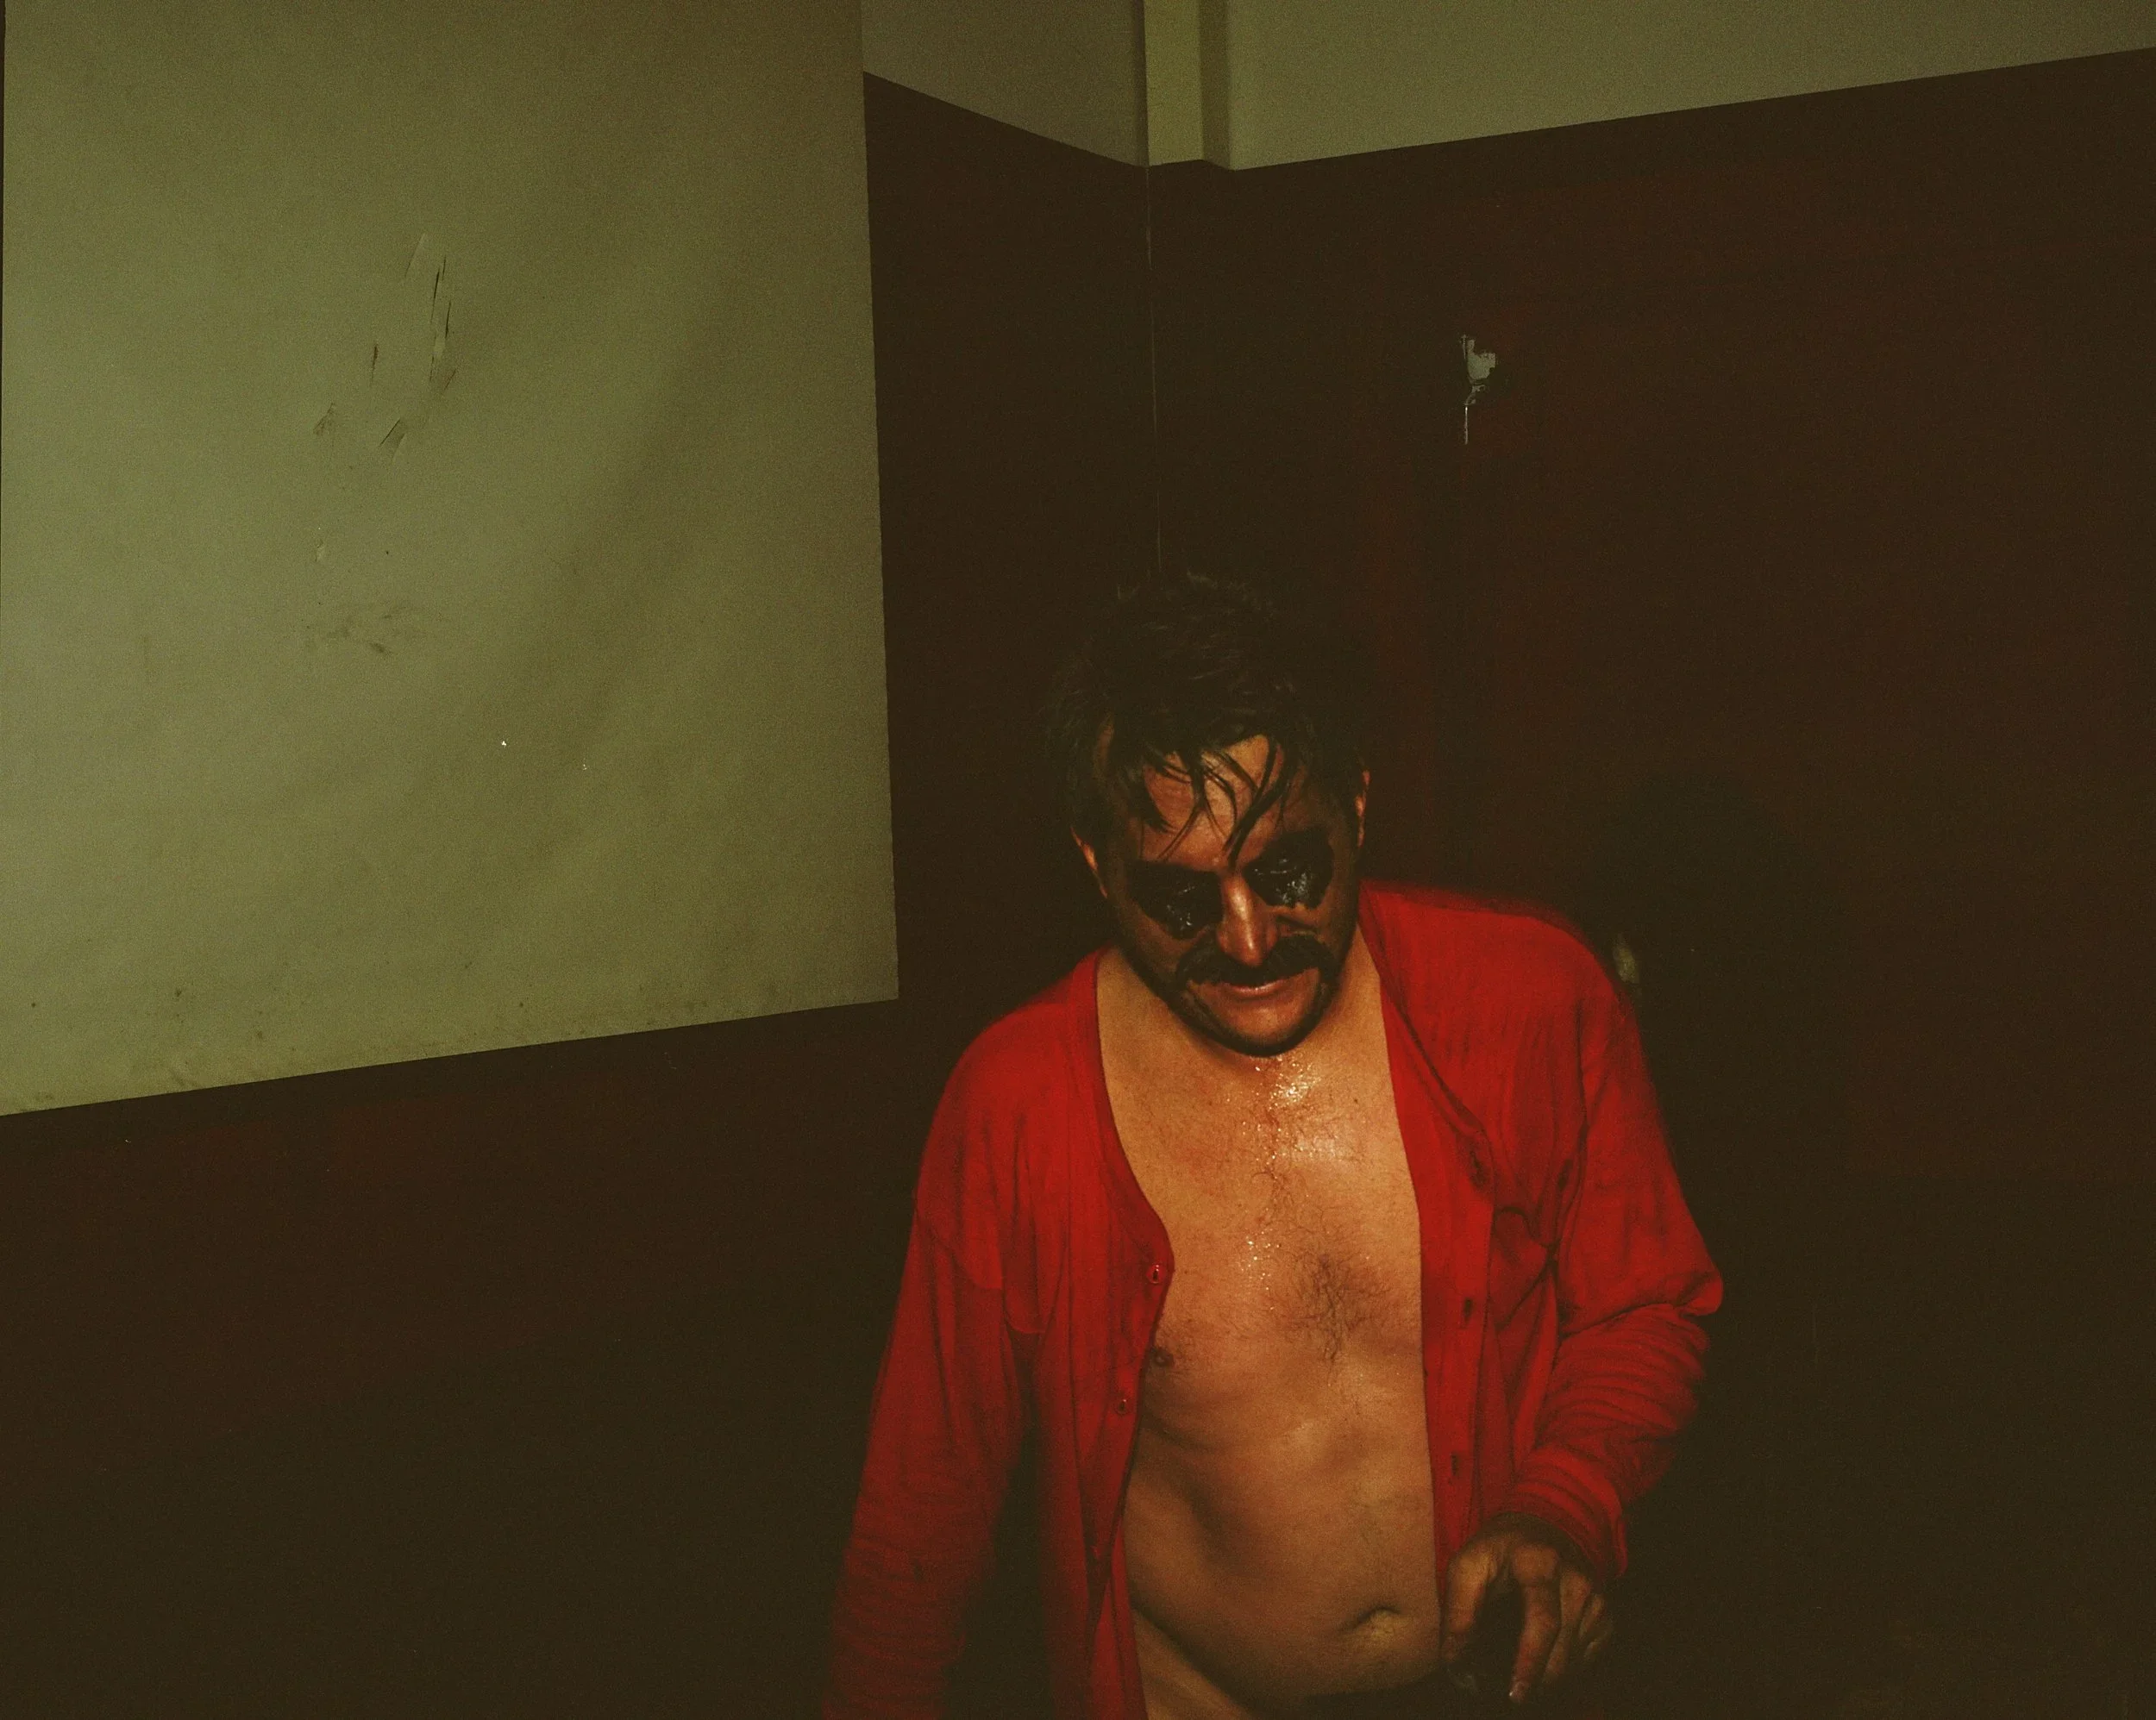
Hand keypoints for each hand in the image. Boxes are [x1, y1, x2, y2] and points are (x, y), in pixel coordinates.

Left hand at [1439, 1513, 1611, 1705]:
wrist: (1547, 1522)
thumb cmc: (1502, 1549)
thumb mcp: (1469, 1564)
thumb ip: (1459, 1612)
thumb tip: (1455, 1663)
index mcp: (1540, 1563)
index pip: (1543, 1620)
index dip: (1530, 1662)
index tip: (1515, 1692)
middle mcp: (1577, 1580)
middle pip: (1561, 1649)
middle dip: (1536, 1681)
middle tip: (1511, 1694)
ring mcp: (1597, 1598)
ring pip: (1575, 1660)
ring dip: (1549, 1678)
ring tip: (1523, 1677)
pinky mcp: (1607, 1614)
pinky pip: (1589, 1658)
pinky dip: (1566, 1669)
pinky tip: (1545, 1662)